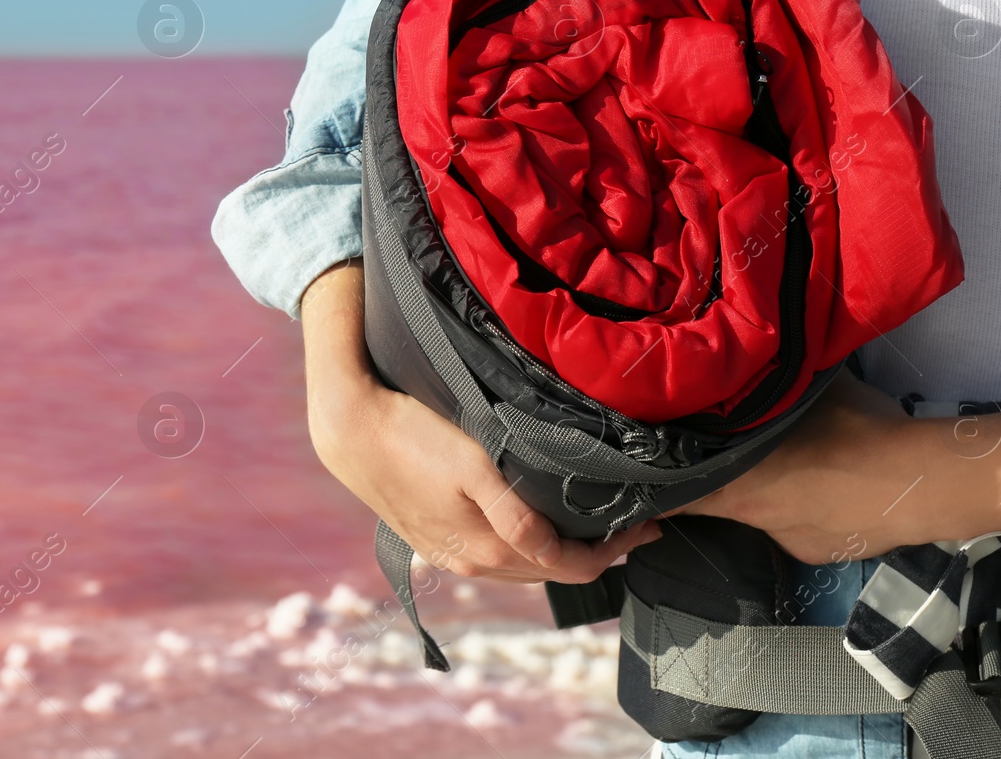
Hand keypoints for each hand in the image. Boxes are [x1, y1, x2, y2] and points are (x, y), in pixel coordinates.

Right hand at [301, 261, 659, 582]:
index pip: (573, 567)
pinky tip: (538, 525)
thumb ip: (521, 516)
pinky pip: (494, 556)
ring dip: (563, 553)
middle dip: (598, 552)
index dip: (616, 550)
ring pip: (523, 567)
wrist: (351, 428)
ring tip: (596, 526)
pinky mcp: (432, 539)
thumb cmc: (418, 434)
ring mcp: (449, 554)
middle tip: (636, 523)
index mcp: (489, 549)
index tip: (648, 525)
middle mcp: (472, 562)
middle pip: (552, 573)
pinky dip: (528, 548)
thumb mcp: (478, 466)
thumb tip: (561, 550)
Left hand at [677, 367, 942, 563]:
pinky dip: (802, 508)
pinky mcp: (818, 553)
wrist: (919, 484)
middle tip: (707, 456)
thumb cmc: (853, 429)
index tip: (635, 471)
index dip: (651, 482)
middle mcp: (750, 517)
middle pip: (711, 500)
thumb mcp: (803, 394)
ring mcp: (786, 540)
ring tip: (785, 466)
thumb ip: (768, 389)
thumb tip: (752, 365)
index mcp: (732, 481)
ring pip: (760, 512)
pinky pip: (799, 526)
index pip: (670, 493)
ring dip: (762, 492)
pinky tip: (825, 487)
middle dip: (707, 480)